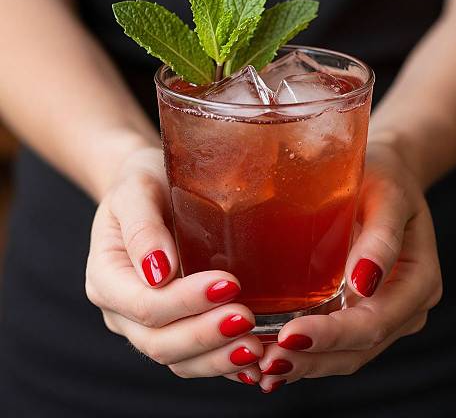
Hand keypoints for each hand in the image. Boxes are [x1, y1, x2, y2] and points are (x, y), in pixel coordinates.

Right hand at [85, 146, 262, 378]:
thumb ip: (142, 227)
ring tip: (256, 347)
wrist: (150, 190)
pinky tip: (254, 360)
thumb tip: (158, 271)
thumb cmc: (143, 183)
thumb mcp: (136, 190)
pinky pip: (194, 357)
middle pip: (159, 341)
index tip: (229, 284)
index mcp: (107, 277)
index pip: (144, 304)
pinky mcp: (173, 325)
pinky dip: (222, 363)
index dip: (186, 301)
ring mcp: (147, 323)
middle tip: (248, 320)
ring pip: (177, 358)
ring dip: (216, 358)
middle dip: (205, 335)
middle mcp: (122, 309)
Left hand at [252, 142, 441, 391]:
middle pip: (359, 347)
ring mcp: (384, 311)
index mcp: (418, 280)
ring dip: (308, 364)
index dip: (334, 335)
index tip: (292, 335)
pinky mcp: (362, 307)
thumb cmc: (385, 177)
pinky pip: (339, 341)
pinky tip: (277, 357)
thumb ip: (382, 237)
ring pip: (348, 354)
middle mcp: (404, 305)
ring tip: (265, 367)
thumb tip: (363, 282)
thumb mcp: (387, 195)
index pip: (374, 321)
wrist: (387, 175)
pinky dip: (310, 353)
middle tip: (267, 361)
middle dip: (313, 358)